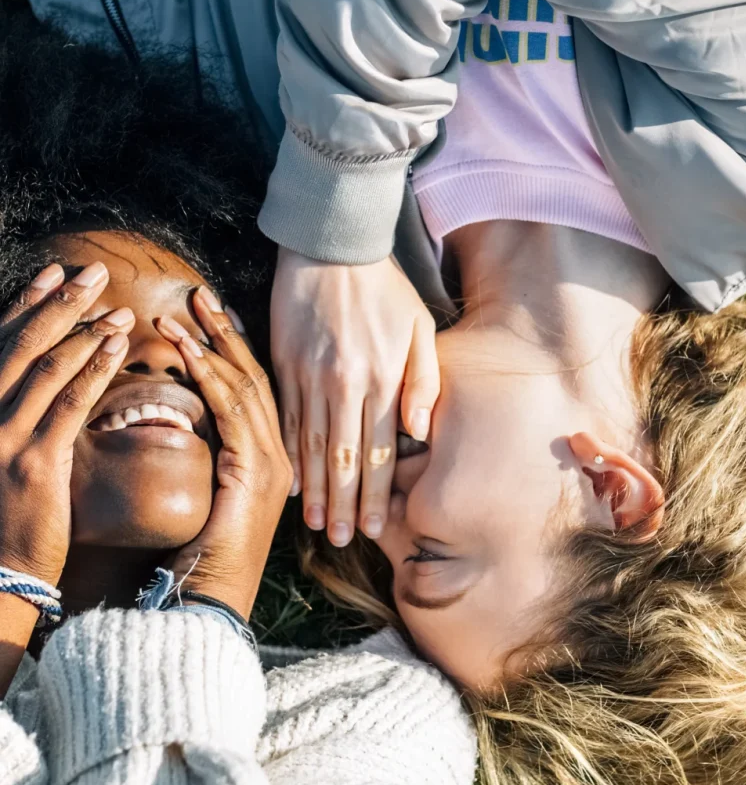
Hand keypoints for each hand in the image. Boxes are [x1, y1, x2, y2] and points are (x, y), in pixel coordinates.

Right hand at [0, 262, 132, 585]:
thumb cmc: (2, 515)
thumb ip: (12, 413)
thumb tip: (41, 375)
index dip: (25, 305)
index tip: (52, 273)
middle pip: (21, 345)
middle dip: (58, 303)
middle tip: (91, 271)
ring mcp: (2, 438)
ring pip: (45, 368)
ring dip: (84, 331)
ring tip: (117, 307)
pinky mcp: (34, 464)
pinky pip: (68, 405)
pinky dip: (93, 370)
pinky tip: (117, 347)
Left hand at [157, 289, 291, 619]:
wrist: (212, 601)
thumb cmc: (207, 560)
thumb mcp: (215, 500)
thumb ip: (221, 461)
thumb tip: (202, 428)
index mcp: (277, 462)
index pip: (260, 392)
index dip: (237, 350)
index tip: (216, 315)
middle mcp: (283, 457)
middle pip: (257, 379)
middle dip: (226, 334)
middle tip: (203, 295)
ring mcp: (274, 463)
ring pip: (244, 387)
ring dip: (209, 345)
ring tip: (182, 310)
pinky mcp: (253, 470)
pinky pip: (230, 410)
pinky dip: (206, 374)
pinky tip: (185, 349)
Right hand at [270, 250, 438, 546]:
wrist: (330, 244)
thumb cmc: (384, 287)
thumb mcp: (419, 327)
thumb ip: (423, 381)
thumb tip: (419, 431)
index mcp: (380, 378)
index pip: (379, 452)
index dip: (375, 494)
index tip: (373, 527)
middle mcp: (343, 384)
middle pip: (343, 459)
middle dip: (342, 505)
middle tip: (340, 540)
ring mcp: (309, 376)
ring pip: (311, 446)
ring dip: (314, 489)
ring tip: (313, 524)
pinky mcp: (284, 365)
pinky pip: (284, 419)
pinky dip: (288, 454)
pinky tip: (289, 481)